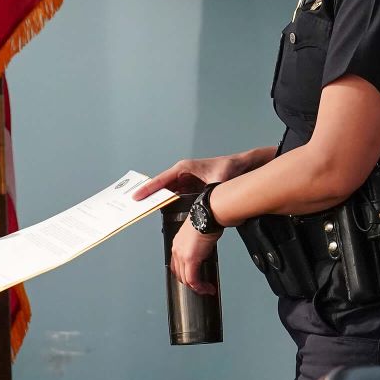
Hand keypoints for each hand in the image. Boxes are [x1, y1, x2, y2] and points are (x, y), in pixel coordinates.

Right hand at [135, 154, 249, 199]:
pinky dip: (172, 204)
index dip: (148, 189)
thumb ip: (208, 192)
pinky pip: (178, 196)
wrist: (243, 166)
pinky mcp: (192, 187)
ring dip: (161, 201)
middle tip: (138, 206)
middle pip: (162, 187)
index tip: (136, 197)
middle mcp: (183, 174)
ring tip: (149, 210)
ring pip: (169, 192)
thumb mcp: (218, 180)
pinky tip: (168, 213)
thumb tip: (201, 205)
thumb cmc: (230, 168)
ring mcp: (187, 181)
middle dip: (151, 196)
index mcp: (184, 168)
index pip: (161, 180)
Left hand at [170, 217, 218, 294]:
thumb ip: (198, 247)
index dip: (184, 275)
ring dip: (196, 287)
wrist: (208, 215)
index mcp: (177, 244)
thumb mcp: (198, 236)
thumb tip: (204, 254)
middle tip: (201, 287)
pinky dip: (200, 287)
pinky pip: (192, 279)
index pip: (176, 265)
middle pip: (179, 274)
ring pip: (185, 279)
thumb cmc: (206, 221)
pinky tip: (207, 288)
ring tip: (205, 289)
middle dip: (190, 283)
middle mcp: (176, 250)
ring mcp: (182, 255)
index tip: (194, 279)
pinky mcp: (190, 259)